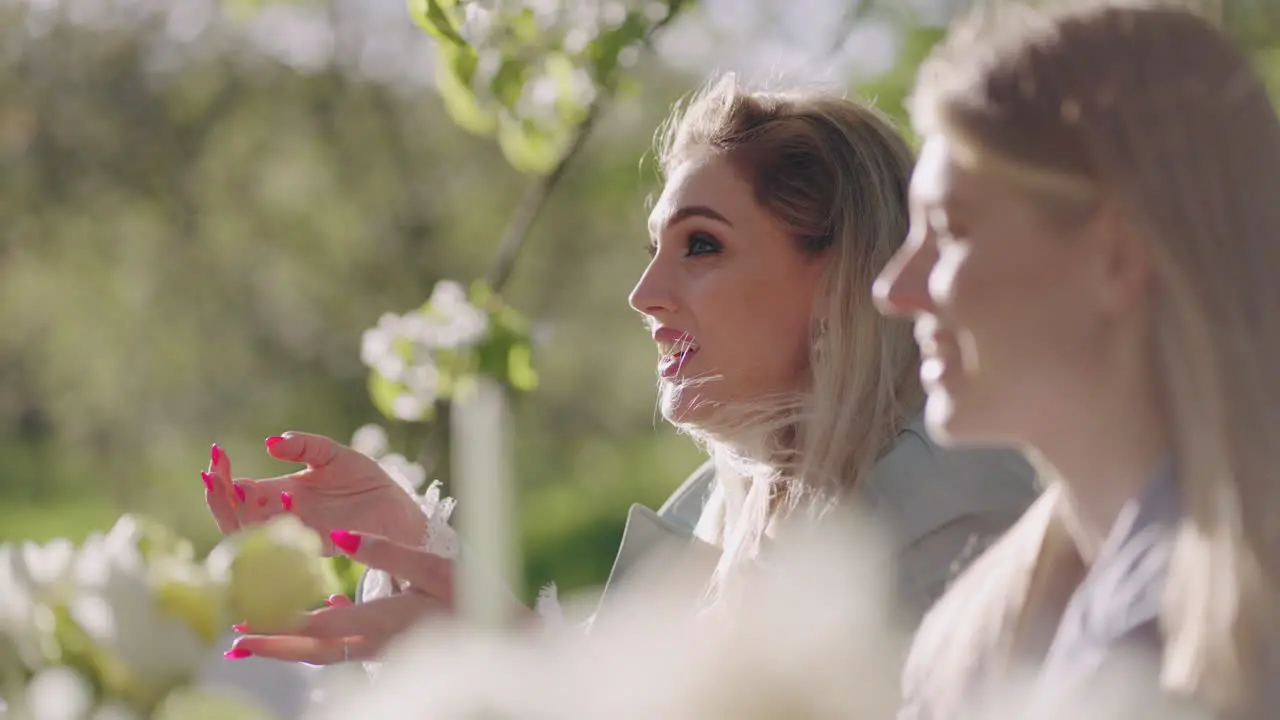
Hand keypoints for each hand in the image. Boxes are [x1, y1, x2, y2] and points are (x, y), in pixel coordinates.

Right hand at [202, 432, 426, 552]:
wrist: (401, 510)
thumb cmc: (367, 483)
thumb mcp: (334, 455)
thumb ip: (305, 447)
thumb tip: (269, 444)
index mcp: (283, 494)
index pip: (240, 492)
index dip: (224, 478)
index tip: (217, 455)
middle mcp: (284, 518)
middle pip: (237, 518)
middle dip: (219, 498)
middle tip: (212, 475)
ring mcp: (299, 534)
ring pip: (253, 535)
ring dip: (238, 514)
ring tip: (233, 489)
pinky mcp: (319, 547)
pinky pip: (287, 546)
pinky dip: (276, 528)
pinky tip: (274, 503)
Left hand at [225, 530, 530, 663]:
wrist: (500, 637)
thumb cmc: (470, 597)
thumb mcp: (433, 568)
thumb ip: (386, 552)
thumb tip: (340, 534)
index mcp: (382, 623)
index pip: (321, 626)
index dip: (281, 623)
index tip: (246, 623)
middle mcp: (373, 644)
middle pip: (312, 650)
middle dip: (272, 646)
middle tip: (233, 645)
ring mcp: (377, 651)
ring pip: (322, 653)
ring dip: (286, 647)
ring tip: (251, 642)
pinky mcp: (384, 648)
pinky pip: (340, 648)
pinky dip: (316, 640)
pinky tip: (307, 625)